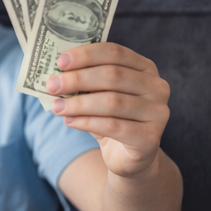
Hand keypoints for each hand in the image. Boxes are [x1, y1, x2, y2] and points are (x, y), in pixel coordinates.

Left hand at [47, 42, 169, 177]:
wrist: (130, 158)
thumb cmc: (113, 119)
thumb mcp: (101, 96)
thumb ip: (87, 82)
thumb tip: (57, 74)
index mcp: (146, 68)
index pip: (116, 52)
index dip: (87, 55)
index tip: (60, 61)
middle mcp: (157, 86)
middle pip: (113, 75)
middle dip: (78, 79)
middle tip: (52, 85)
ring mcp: (157, 112)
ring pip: (112, 102)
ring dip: (79, 103)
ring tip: (56, 107)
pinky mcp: (150, 138)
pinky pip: (113, 126)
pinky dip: (87, 122)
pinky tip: (69, 121)